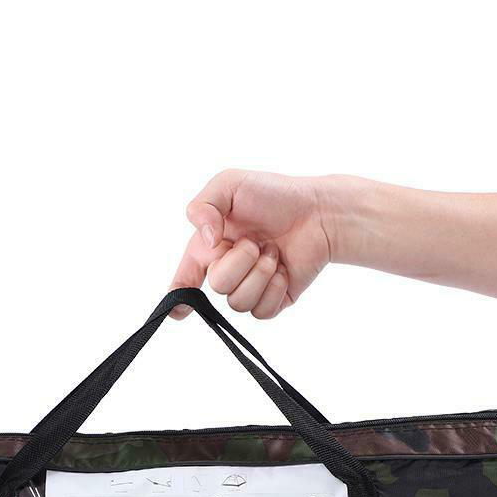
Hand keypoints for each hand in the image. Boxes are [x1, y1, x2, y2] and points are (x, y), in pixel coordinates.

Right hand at [169, 170, 333, 318]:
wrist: (318, 212)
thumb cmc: (276, 195)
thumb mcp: (230, 184)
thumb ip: (203, 207)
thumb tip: (206, 242)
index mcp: (209, 247)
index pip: (185, 278)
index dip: (178, 295)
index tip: (177, 310)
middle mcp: (227, 269)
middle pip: (217, 286)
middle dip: (239, 261)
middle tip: (256, 241)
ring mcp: (250, 287)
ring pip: (238, 303)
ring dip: (260, 273)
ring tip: (273, 252)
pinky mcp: (273, 300)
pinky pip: (262, 312)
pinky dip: (274, 289)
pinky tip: (283, 269)